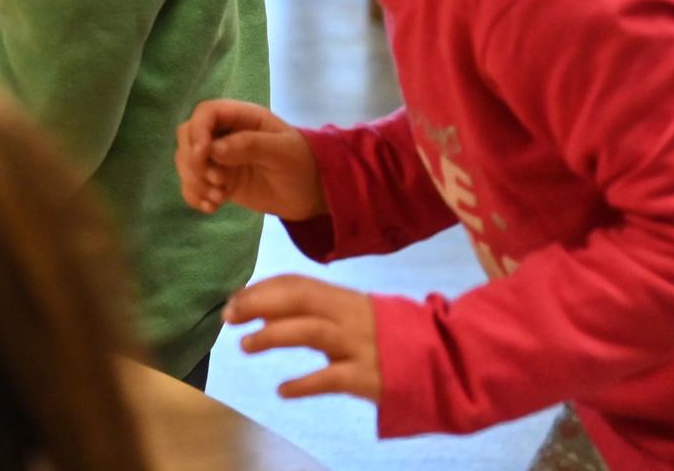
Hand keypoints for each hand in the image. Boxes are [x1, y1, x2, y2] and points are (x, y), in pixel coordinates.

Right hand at [176, 99, 327, 220]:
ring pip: (186, 161)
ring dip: (194, 181)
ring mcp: (219, 158)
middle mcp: (224, 134)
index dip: (198, 130)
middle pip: (188, 136)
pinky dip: (194, 196)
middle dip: (194, 161)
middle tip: (217, 182)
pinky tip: (212, 207)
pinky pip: (192, 184)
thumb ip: (250, 145)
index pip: (206, 113)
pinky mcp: (218, 180)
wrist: (312, 193)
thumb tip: (213, 149)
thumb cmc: (303, 164)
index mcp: (241, 117)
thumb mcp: (283, 151)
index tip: (203, 155)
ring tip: (219, 198)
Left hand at [226, 276, 381, 403]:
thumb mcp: (353, 316)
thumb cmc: (387, 337)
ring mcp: (360, 345)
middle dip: (258, 304)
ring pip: (310, 332)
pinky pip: (331, 378)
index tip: (234, 300)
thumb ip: (314, 312)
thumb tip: (262, 314)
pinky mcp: (369, 377)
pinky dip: (304, 383)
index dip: (261, 289)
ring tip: (245, 345)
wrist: (444, 360)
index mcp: (344, 298)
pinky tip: (282, 390)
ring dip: (272, 336)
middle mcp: (350, 316)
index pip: (296, 283)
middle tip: (229, 317)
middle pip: (298, 299)